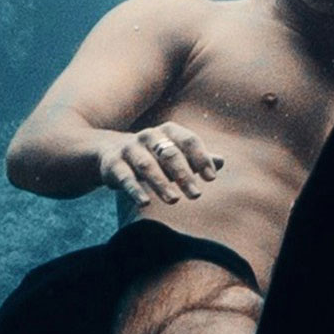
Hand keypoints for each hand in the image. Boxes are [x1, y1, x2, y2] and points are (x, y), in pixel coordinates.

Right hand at [100, 122, 224, 207]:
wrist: (111, 151)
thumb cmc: (154, 155)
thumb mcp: (175, 154)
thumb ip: (197, 158)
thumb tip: (222, 161)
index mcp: (168, 130)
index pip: (188, 141)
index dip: (201, 158)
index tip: (211, 178)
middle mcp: (148, 136)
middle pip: (169, 153)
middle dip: (183, 174)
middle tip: (196, 195)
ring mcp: (130, 148)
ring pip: (147, 165)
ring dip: (161, 183)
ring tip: (174, 200)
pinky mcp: (113, 164)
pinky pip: (125, 177)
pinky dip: (135, 189)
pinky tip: (145, 203)